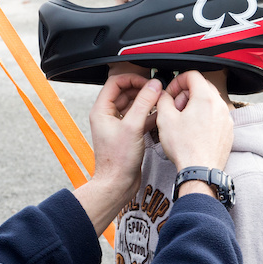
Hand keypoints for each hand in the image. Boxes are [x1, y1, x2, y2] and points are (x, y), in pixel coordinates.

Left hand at [74, 74, 161, 235]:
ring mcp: (118, 125)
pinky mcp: (127, 134)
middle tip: (157, 91)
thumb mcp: (133, 127)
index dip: (132, 79)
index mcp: (102, 110)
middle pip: (126, 92)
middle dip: (142, 90)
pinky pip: (138, 118)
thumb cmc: (117, 160)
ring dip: (147, 102)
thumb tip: (154, 85)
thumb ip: (144, 104)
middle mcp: (108, 116)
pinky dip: (149, 115)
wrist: (117, 183)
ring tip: (161, 101)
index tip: (148, 82)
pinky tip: (160, 115)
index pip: (115, 83)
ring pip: (134, 105)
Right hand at [156, 71, 232, 172]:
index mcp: (205, 98)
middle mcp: (220, 105)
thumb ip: (163, 100)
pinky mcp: (228, 131)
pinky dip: (204, 117)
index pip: (192, 75)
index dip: (177, 81)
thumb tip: (164, 95)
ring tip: (183, 121)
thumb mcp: (165, 119)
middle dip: (186, 93)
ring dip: (195, 105)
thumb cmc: (184, 147)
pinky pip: (216, 116)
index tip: (170, 93)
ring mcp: (226, 119)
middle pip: (202, 87)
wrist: (200, 170)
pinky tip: (193, 131)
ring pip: (210, 102)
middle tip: (175, 107)